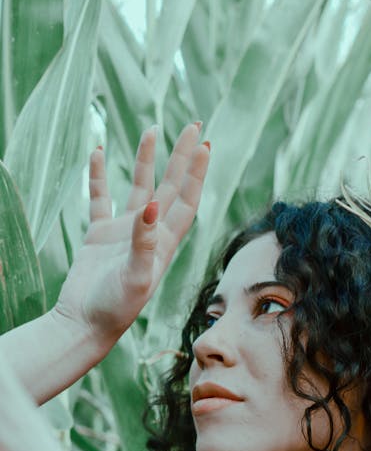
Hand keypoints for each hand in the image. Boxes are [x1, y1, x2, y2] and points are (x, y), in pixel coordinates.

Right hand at [52, 122, 209, 349]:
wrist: (86, 324)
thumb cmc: (116, 309)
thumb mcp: (136, 277)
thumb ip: (145, 242)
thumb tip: (153, 206)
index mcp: (165, 243)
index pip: (187, 200)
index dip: (197, 173)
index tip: (205, 146)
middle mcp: (150, 233)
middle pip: (170, 186)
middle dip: (182, 157)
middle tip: (194, 127)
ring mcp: (124, 232)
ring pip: (140, 187)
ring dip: (146, 160)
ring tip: (153, 130)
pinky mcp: (99, 235)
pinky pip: (100, 198)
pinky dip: (99, 176)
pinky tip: (98, 152)